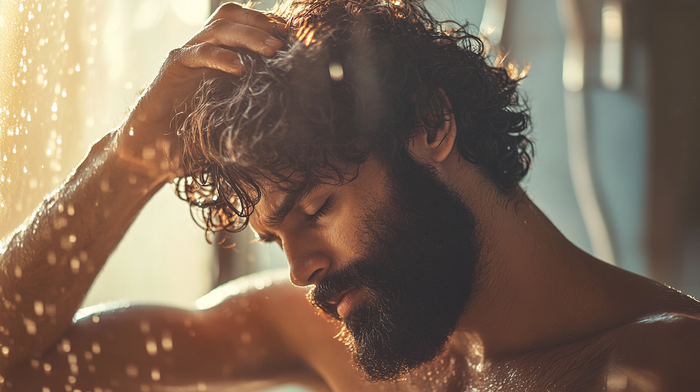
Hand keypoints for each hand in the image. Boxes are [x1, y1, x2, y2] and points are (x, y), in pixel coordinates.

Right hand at [115, 2, 285, 181]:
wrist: (151, 152)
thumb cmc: (193, 137)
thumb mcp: (232, 117)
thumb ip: (254, 103)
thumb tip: (293, 107)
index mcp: (218, 57)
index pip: (243, 25)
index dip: (267, 24)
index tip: (294, 36)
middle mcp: (201, 50)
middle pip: (230, 17)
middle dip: (260, 23)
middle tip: (286, 39)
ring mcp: (185, 57)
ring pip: (216, 29)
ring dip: (248, 36)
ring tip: (272, 51)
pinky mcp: (171, 70)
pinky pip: (196, 53)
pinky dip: (220, 56)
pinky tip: (240, 67)